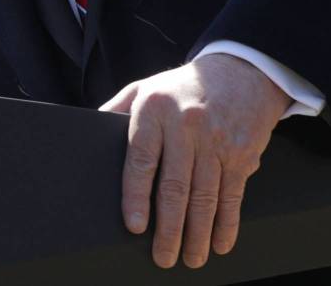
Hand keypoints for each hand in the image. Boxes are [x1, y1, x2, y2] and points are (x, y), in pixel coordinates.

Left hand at [99, 53, 288, 267]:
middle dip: (169, 229)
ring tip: (190, 258)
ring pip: (204, 196)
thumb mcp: (145, 88)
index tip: (134, 226)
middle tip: (162, 257)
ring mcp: (216, 140)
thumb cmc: (183, 87)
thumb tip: (88, 132)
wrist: (241, 71)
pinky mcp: (242, 152)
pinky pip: (232, 194)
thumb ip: (117, 110)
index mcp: (154, 110)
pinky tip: (220, 243)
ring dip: (197, 234)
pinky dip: (227, 224)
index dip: (136, 196)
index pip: (141, 159)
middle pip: (175, 186)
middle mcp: (186, 125)